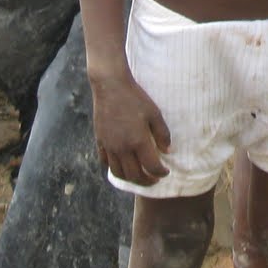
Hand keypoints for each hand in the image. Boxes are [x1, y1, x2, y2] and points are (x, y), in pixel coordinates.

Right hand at [90, 71, 169, 185]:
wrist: (110, 86)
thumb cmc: (135, 98)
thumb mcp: (155, 113)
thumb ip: (162, 134)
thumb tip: (167, 151)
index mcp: (138, 141)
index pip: (151, 167)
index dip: (161, 173)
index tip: (166, 172)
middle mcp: (122, 148)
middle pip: (134, 175)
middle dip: (146, 181)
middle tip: (154, 179)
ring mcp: (109, 146)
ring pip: (118, 173)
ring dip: (130, 179)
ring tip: (139, 176)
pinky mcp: (100, 141)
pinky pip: (105, 162)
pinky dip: (114, 168)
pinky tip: (122, 165)